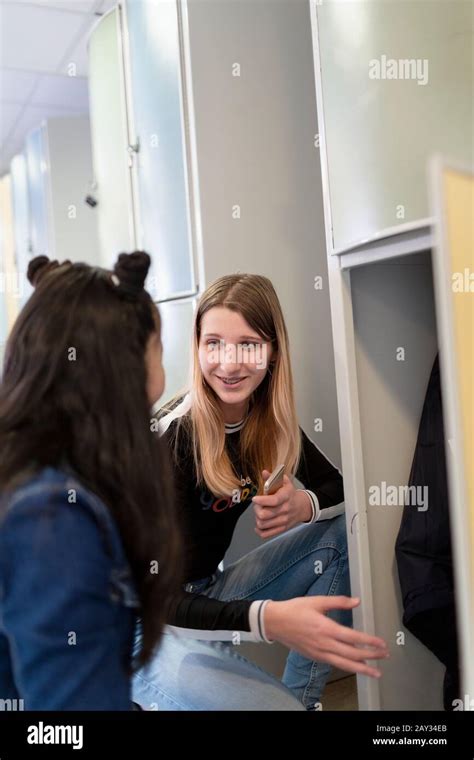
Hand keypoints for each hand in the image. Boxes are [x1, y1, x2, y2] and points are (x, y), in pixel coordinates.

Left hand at [252, 470, 311, 538]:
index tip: (255, 498)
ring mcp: (283, 521)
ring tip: (259, 512)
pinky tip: (259, 523)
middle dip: (257, 509)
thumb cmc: (290, 494)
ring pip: (263, 524)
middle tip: (257, 504)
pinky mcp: (281, 529)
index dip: (262, 500)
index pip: (274, 501)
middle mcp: (285, 510)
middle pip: (264, 514)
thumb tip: (264, 472)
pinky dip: (259, 530)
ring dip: (257, 518)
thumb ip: (273, 478)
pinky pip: (266, 533)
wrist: (302, 507)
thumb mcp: (284, 483)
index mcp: (286, 497)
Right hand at [264, 596, 388, 677]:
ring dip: (362, 668)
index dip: (369, 642)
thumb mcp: (317, 601)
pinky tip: (356, 666)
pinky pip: (335, 664)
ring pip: (344, 664)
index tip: (381, 643)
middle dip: (371, 656)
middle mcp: (324, 643)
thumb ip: (338, 601)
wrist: (275, 622)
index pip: (353, 637)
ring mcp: (319, 653)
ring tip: (376, 672)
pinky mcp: (315, 657)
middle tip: (384, 655)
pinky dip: (348, 667)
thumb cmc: (294, 609)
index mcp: (325, 627)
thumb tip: (356, 601)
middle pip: (352, 654)